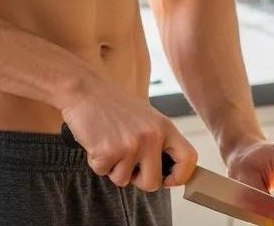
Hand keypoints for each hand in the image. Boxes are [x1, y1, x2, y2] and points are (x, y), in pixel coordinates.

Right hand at [60, 73, 196, 190]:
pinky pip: (103, 172)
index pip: (189, 159)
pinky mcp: (108, 151)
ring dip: (113, 168)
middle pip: (153, 183)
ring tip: (109, 143)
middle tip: (127, 164)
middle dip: (138, 180)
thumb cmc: (114, 105)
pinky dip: (97, 162)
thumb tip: (168, 172)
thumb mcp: (147, 118)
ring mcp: (130, 144)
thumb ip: (158, 140)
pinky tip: (97, 142)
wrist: (85, 90)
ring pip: (124, 180)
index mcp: (165, 127)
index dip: (180, 176)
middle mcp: (151, 136)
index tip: (168, 179)